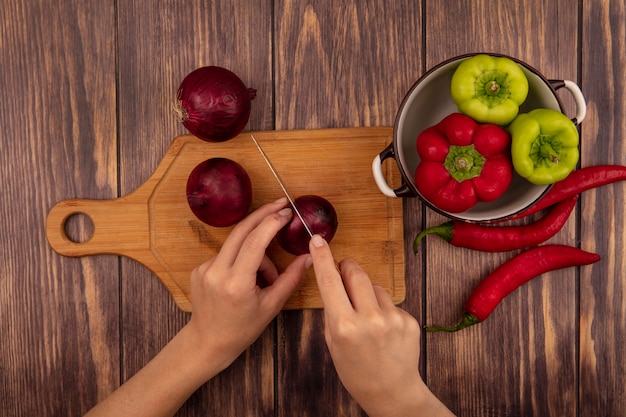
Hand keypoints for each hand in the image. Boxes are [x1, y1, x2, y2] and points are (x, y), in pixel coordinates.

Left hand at [85, 199, 307, 416]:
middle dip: (263, 215)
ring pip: (236, 245)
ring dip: (256, 250)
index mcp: (236, 283)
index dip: (271, 223)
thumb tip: (309, 257)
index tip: (286, 212)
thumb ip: (291, 279)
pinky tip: (247, 279)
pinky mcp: (199, 268)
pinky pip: (226, 254)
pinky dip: (241, 259)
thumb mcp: (271, 306)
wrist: (208, 342)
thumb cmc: (242, 328)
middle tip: (281, 205)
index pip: (254, 242)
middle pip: (241, 231)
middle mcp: (217, 272)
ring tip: (266, 277)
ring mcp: (204, 269)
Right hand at [308, 235, 453, 416]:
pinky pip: (391, 302)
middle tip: (343, 270)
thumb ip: (332, 311)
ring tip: (368, 319)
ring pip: (375, 287)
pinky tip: (385, 330)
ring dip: (368, 294)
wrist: (392, 392)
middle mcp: (369, 319)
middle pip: (356, 273)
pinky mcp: (409, 320)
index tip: (318, 240)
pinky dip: (384, 309)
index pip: (329, 281)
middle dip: (347, 267)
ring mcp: (392, 319)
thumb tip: (333, 280)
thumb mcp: (332, 343)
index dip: (323, 257)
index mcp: (344, 326)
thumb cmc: (356, 371)